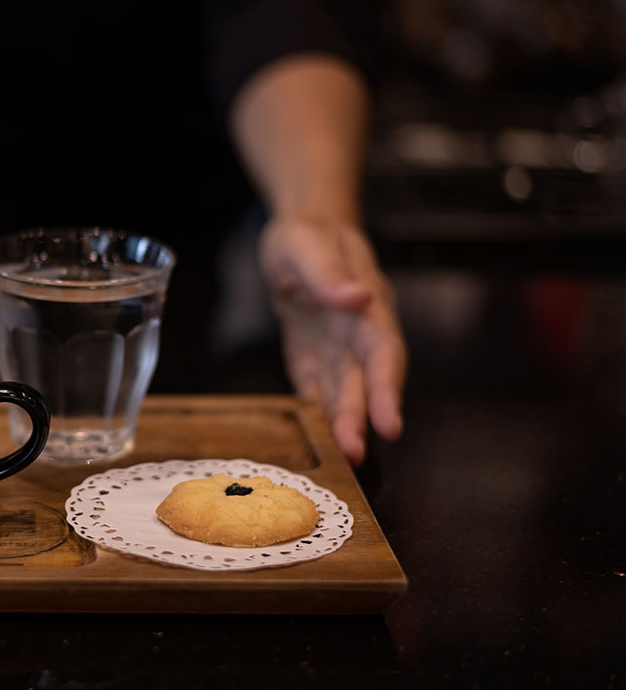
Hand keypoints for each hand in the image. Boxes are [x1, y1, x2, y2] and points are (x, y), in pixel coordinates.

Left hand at [258, 216, 406, 463]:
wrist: (299, 234)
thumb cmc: (308, 236)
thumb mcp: (307, 245)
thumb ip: (329, 274)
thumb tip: (358, 298)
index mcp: (367, 305)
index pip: (383, 351)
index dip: (388, 389)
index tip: (390, 423)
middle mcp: (358, 332)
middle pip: (366, 380)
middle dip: (363, 417)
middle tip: (355, 453)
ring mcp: (337, 346)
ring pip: (344, 390)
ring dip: (344, 422)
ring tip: (344, 455)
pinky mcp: (313, 355)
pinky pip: (317, 387)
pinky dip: (318, 411)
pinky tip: (318, 436)